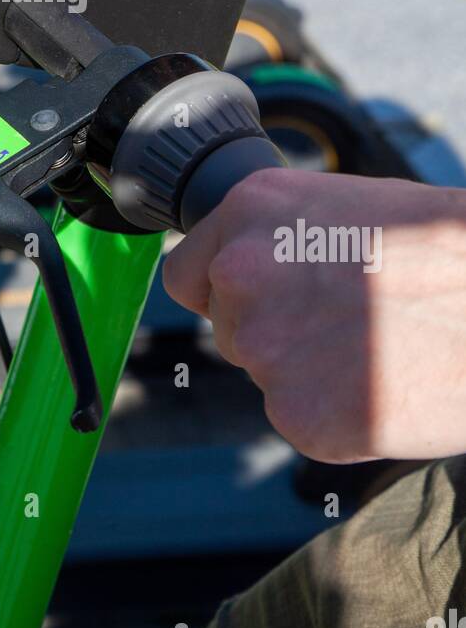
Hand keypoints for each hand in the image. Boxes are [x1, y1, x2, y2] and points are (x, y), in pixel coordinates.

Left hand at [165, 169, 465, 461]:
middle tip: (348, 324)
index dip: (227, 292)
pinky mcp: (297, 414)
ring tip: (377, 349)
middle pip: (230, 328)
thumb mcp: (348, 206)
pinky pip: (303, 421)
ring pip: (268, 374)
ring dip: (309, 373)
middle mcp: (241, 272)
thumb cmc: (445, 251)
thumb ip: (283, 236)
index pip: (187, 274)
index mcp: (250, 210)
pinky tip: (385, 386)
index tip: (267, 301)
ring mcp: (265, 346)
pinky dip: (338, 416)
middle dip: (277, 332)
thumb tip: (254, 267)